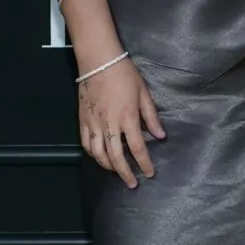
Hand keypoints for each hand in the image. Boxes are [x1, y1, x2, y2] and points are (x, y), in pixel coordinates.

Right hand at [78, 58, 165, 186]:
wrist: (99, 60)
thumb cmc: (124, 73)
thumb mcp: (144, 92)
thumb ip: (151, 116)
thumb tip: (160, 136)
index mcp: (128, 117)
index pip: (138, 148)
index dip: (144, 164)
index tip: (149, 173)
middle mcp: (110, 124)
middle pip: (117, 157)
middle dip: (125, 174)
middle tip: (132, 184)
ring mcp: (94, 123)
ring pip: (99, 154)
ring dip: (108, 167)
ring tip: (116, 171)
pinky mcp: (83, 119)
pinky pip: (86, 143)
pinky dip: (92, 154)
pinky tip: (99, 156)